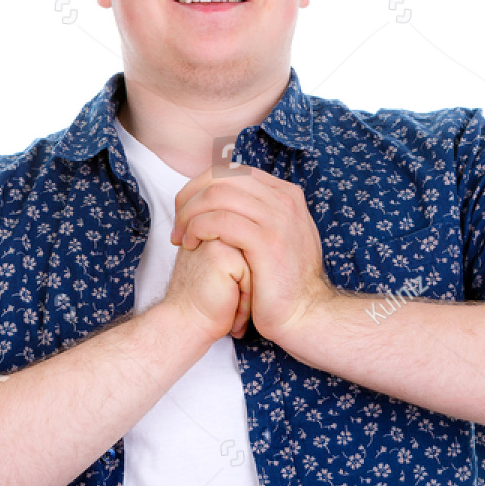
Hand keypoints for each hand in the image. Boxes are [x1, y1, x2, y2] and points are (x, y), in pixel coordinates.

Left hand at [169, 164, 334, 348]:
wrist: (307, 314)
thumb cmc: (285, 281)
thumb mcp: (281, 236)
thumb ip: (261, 214)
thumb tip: (231, 199)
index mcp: (285, 194)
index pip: (231, 171)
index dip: (200, 187)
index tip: (186, 212)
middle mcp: (283, 200)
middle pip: (221, 177)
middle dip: (190, 197)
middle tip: (177, 224)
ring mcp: (277, 219)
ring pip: (216, 194)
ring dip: (189, 214)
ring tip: (181, 237)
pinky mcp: (267, 242)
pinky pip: (219, 221)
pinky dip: (197, 228)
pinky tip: (191, 244)